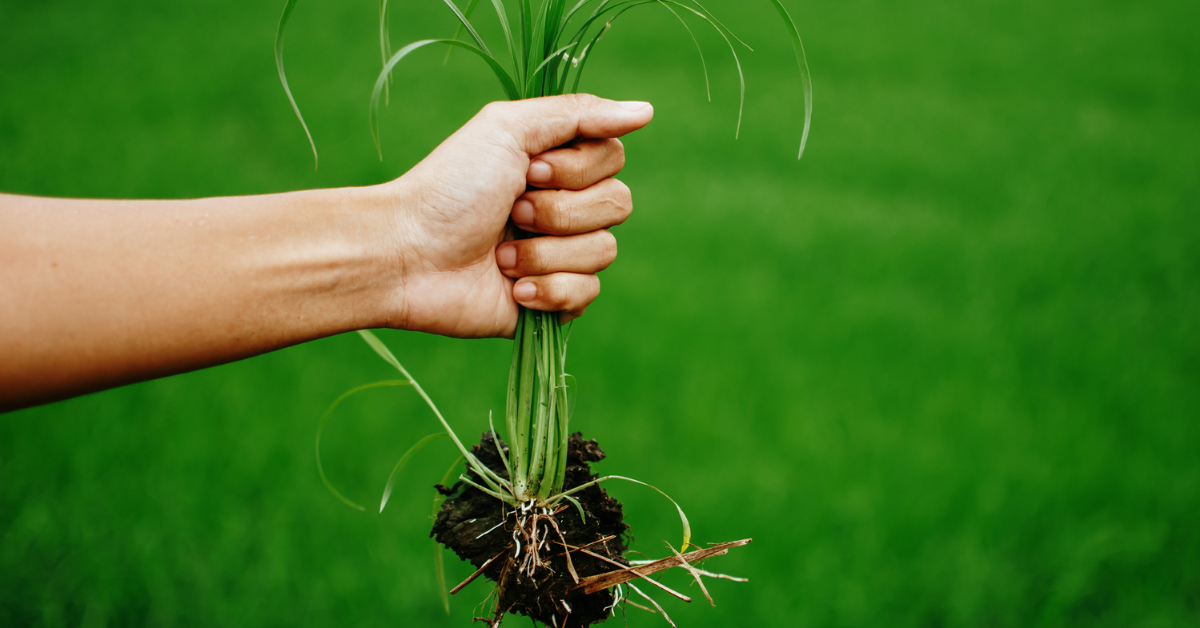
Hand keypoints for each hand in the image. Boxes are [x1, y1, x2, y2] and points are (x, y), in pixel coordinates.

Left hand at [378, 94, 653, 337]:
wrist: (409, 256)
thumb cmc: (450, 189)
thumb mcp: (508, 130)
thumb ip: (579, 114)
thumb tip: (646, 109)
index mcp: (556, 166)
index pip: (613, 160)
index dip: (577, 170)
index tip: (530, 170)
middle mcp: (563, 208)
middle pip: (618, 206)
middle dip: (559, 212)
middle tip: (511, 213)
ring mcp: (560, 256)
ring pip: (604, 252)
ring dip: (544, 253)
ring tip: (500, 256)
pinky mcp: (553, 302)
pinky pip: (588, 294)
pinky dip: (548, 290)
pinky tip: (511, 289)